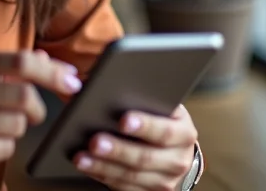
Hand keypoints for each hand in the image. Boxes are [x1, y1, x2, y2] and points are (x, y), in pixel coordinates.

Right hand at [0, 49, 81, 171]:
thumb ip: (11, 65)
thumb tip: (47, 59)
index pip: (21, 61)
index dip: (52, 71)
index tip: (73, 80)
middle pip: (25, 97)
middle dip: (37, 107)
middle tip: (32, 111)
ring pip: (18, 125)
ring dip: (18, 126)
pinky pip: (7, 148)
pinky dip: (4, 144)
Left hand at [73, 103, 197, 190]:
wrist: (174, 144)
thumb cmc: (158, 113)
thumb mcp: (157, 100)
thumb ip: (138, 94)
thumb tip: (101, 85)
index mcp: (183, 131)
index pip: (165, 130)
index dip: (145, 125)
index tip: (123, 120)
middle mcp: (179, 159)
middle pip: (146, 157)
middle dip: (118, 150)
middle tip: (94, 141)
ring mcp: (167, 180)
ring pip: (133, 177)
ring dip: (104, 167)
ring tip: (82, 158)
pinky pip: (126, 188)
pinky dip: (104, 177)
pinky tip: (88, 167)